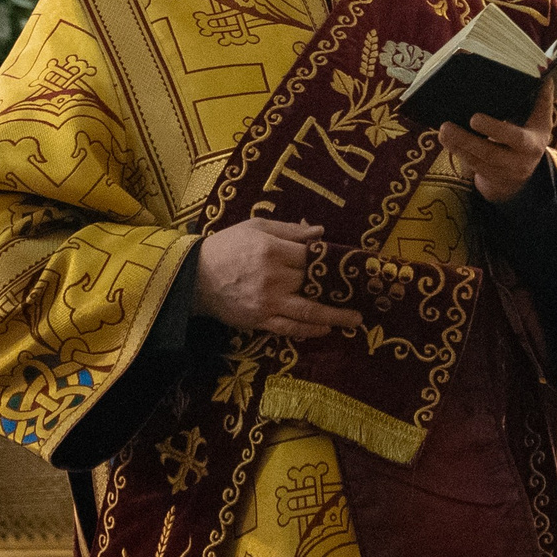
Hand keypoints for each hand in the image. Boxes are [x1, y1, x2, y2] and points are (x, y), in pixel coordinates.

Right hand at [193, 218, 360, 338]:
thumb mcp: (256, 227)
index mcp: (272, 250)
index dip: (331, 260)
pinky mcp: (259, 320)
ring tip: (355, 320)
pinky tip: (325, 329)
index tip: (350, 265)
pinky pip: (289, 328)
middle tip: (363, 294)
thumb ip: (289, 230)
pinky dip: (309, 330)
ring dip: (334, 317)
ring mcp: (267, 302)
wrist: (193, 277)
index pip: (311, 256)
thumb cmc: (226, 246)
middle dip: (338, 288)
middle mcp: (273, 277)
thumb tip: (320, 232)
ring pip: (308, 311)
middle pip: (313, 283)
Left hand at [439, 79, 554, 204]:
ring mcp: (501, 172)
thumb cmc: (530, 137)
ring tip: (442, 130)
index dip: (495, 129)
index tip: (474, 118)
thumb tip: (546, 78)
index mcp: (532, 144)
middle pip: (490, 153)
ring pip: (477, 161)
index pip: (515, 138)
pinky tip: (446, 140)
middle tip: (447, 126)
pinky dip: (457, 152)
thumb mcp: (541, 123)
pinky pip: (471, 165)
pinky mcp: (488, 177)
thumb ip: (542, 101)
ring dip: (457, 146)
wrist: (525, 174)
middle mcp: (518, 161)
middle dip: (467, 140)